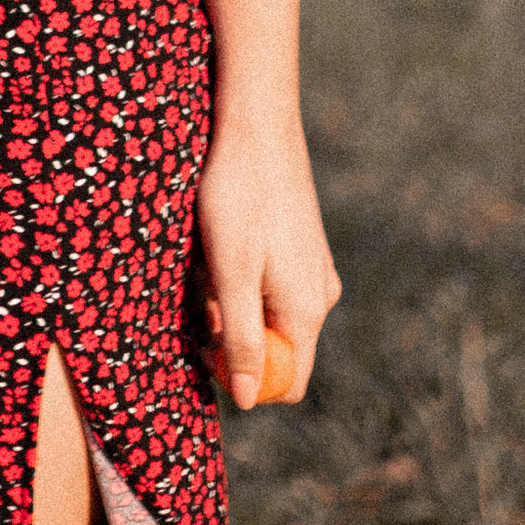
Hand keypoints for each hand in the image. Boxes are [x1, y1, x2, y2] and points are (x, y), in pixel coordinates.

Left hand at [196, 114, 339, 409]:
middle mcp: (320, 297)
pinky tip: (225, 239)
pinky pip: (270, 283)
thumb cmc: (238, 195)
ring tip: (211, 256)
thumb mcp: (231, 271)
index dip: (243, 377)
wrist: (257, 124)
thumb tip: (247, 400)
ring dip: (233, 299)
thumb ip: (242, 337)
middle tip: (204, 292)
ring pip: (267, 312)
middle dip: (233, 332)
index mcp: (307, 311)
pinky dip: (242, 273)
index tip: (208, 342)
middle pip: (274, 348)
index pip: (285, 384)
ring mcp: (314, 271)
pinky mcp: (303, 248)